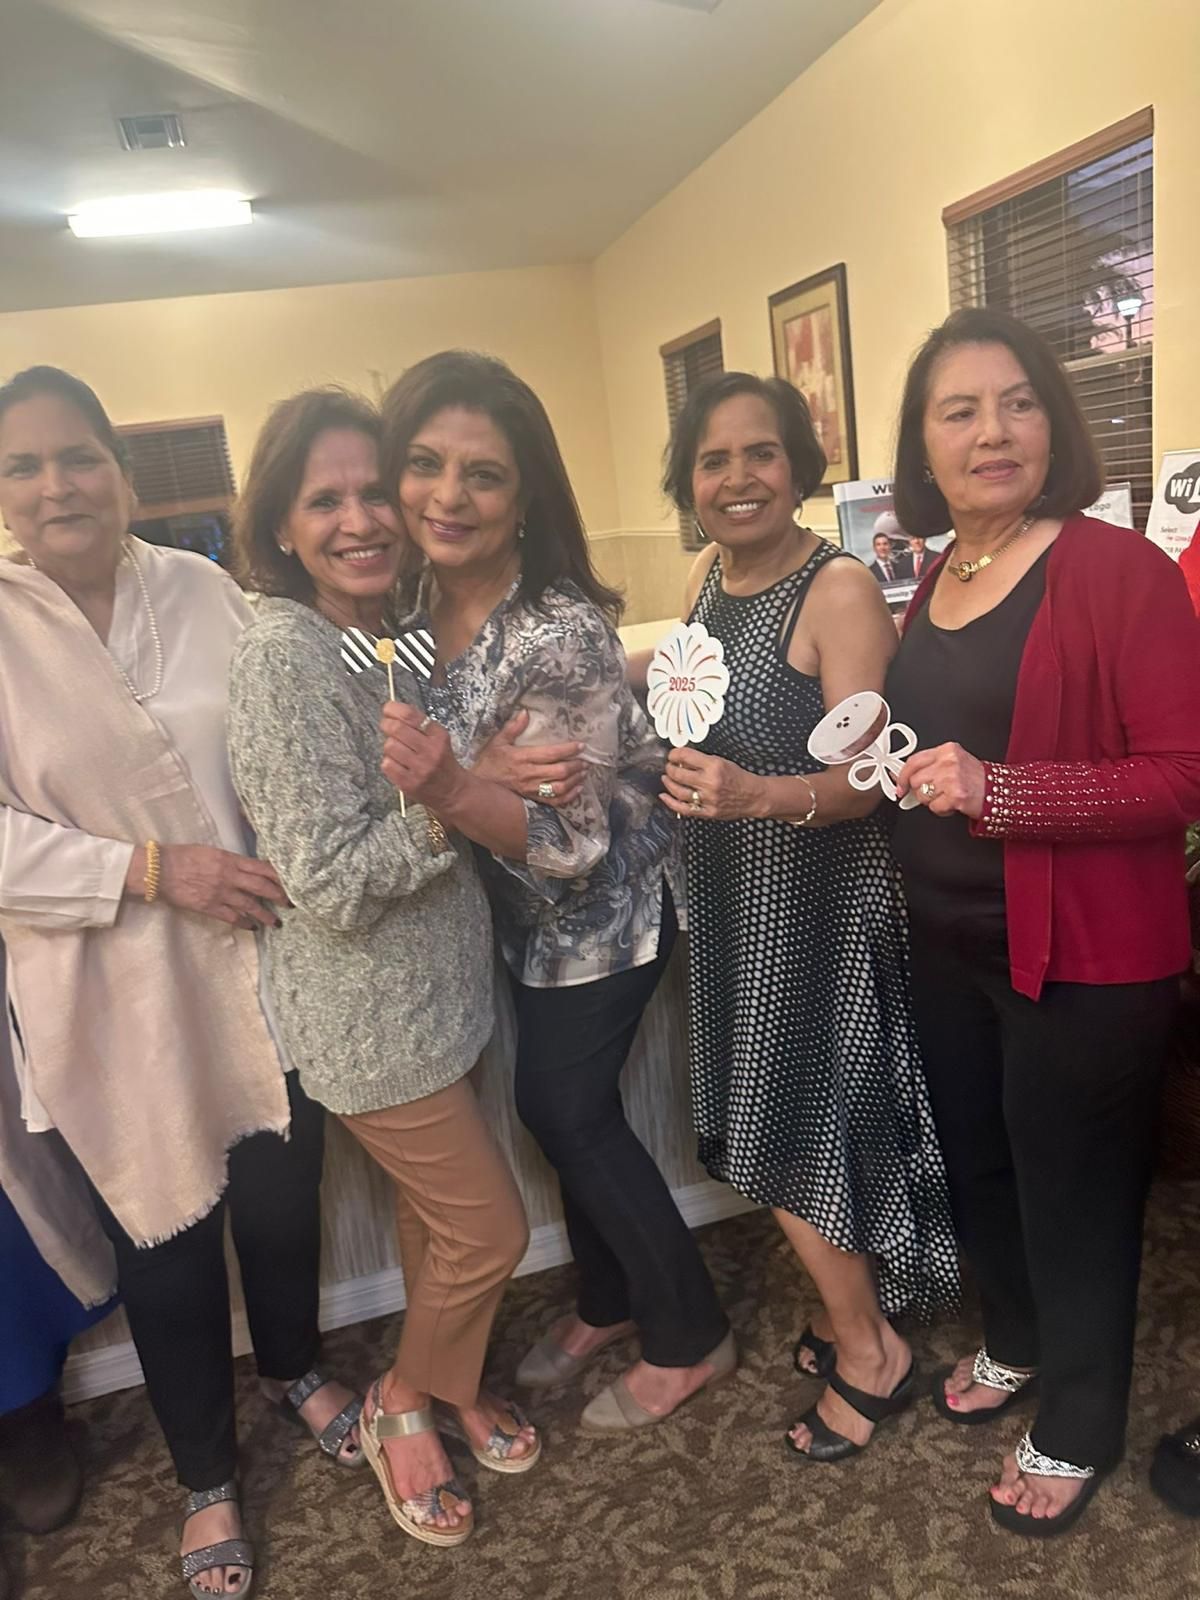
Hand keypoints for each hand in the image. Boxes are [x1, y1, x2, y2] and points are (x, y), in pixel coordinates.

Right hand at [149, 845, 287, 928]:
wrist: (159, 870)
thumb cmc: (183, 856)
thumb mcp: (211, 851)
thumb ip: (230, 860)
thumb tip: (246, 867)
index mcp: (230, 860)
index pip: (262, 867)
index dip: (278, 876)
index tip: (291, 882)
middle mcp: (229, 876)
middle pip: (262, 887)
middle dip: (279, 896)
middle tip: (291, 904)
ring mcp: (220, 893)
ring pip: (250, 905)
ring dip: (265, 915)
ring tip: (276, 922)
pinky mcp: (209, 907)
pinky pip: (232, 917)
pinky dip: (244, 923)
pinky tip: (252, 927)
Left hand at [380, 703, 465, 812]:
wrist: (454, 791)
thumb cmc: (442, 762)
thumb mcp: (438, 738)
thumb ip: (418, 725)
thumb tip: (391, 711)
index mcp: (438, 736)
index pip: (411, 715)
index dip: (394, 709)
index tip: (388, 709)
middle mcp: (430, 751)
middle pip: (397, 729)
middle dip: (387, 724)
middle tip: (387, 726)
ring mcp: (419, 768)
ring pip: (390, 746)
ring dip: (389, 746)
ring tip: (398, 750)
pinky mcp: (409, 783)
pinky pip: (387, 765)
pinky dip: (389, 762)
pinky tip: (398, 764)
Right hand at [471, 709, 584, 807]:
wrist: (477, 788)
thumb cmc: (488, 763)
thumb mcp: (497, 742)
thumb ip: (513, 728)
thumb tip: (525, 713)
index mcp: (523, 758)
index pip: (551, 754)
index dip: (568, 750)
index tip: (581, 746)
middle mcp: (529, 775)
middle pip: (560, 772)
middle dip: (576, 766)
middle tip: (586, 761)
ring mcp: (531, 789)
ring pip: (560, 788)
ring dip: (575, 781)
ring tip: (584, 773)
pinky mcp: (531, 799)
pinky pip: (554, 802)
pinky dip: (568, 797)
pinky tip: (576, 790)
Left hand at [661, 749, 767, 821]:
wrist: (754, 796)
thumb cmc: (739, 778)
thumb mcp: (722, 762)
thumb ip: (702, 761)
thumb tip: (682, 759)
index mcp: (714, 766)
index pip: (686, 756)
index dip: (674, 754)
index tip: (672, 755)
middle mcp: (710, 782)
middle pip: (679, 774)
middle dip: (669, 768)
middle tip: (669, 767)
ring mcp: (708, 799)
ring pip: (679, 791)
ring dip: (668, 783)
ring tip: (666, 778)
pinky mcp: (708, 812)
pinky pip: (684, 809)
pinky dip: (671, 803)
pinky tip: (665, 796)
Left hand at [896, 742, 985, 818]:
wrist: (999, 791)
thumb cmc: (976, 778)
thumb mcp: (954, 761)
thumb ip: (931, 766)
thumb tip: (905, 779)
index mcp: (946, 750)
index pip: (914, 761)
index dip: (903, 776)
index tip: (900, 786)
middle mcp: (949, 762)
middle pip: (915, 780)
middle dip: (921, 790)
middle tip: (935, 792)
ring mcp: (952, 778)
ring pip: (922, 794)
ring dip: (932, 800)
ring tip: (946, 796)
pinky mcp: (955, 795)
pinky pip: (934, 807)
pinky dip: (941, 809)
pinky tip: (952, 803)